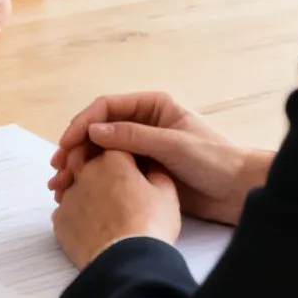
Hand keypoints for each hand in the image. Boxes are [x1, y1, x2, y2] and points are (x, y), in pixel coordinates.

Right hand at [47, 92, 267, 224]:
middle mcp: (143, 123)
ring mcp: (141, 147)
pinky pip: (110, 170)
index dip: (83, 123)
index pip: (107, 107)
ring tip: (60, 184)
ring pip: (100, 152)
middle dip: (74, 147)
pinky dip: (92, 179)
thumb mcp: (173, 144)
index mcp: (152, 106)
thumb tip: (94, 131)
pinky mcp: (142, 171)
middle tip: (58, 168)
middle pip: (98, 129)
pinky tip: (78, 192)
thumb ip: (133, 136)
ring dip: (78, 165)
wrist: (239, 191)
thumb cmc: (215, 160)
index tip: (67, 144)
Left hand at [51, 150, 180, 269]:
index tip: (126, 161)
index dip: (120, 151)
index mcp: (113, 160)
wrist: (127, 262)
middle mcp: (86, 172)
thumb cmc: (151, 225)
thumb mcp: (166, 193)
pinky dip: (75, 213)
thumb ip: (156, 170)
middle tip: (108, 180)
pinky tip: (89, 224)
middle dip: (92, 163)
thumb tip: (150, 162)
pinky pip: (65, 209)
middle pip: (83, 157)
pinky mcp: (60, 219)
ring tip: (99, 206)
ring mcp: (69, 196)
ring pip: (71, 184)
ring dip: (82, 189)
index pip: (112, 143)